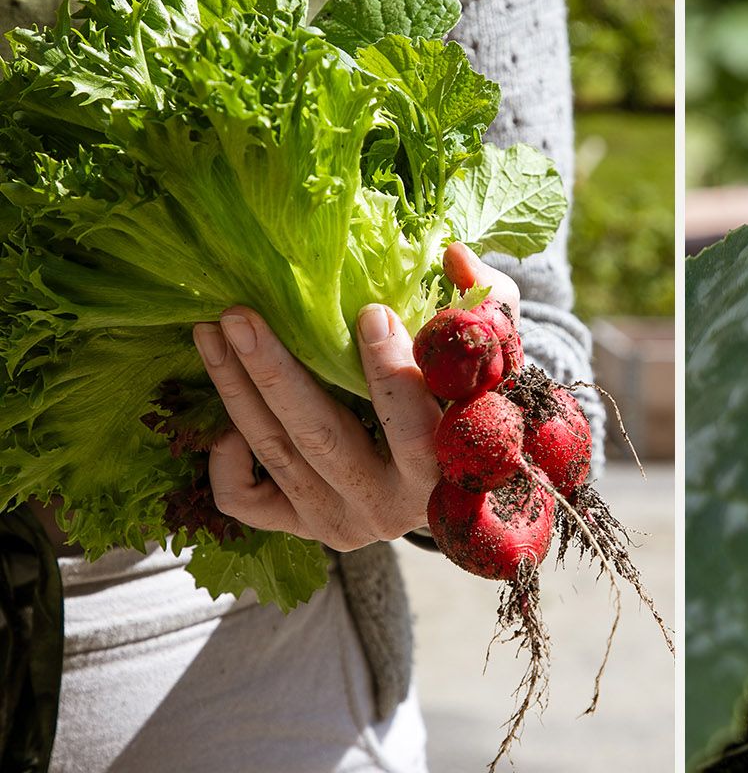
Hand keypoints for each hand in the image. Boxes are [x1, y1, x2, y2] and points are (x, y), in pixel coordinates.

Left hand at [192, 243, 520, 550]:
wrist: (460, 477)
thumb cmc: (475, 402)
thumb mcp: (498, 355)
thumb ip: (488, 306)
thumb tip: (456, 255)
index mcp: (444, 473)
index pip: (414, 428)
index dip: (389, 374)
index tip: (369, 312)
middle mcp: (391, 509)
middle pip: (321, 438)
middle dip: (274, 373)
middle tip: (239, 314)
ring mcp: (342, 524)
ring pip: (276, 455)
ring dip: (235, 389)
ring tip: (210, 333)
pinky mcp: (304, 529)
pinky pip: (246, 501)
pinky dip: (227, 459)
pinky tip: (229, 418)